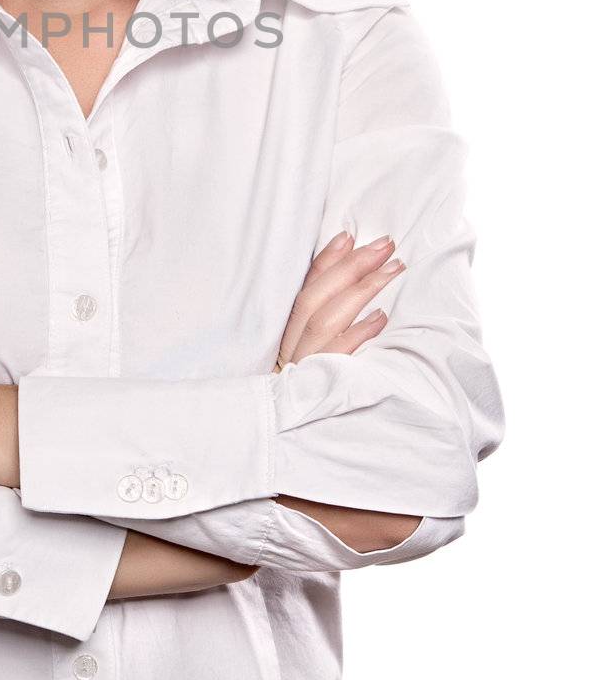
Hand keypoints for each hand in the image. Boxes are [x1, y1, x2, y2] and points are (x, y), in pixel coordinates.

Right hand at [273, 232, 404, 371]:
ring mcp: (302, 364)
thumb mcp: (312, 347)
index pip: (306, 286)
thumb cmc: (313, 379)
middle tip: (385, 245)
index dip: (327, 260)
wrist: (287, 443)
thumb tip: (352, 270)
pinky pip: (336, 355)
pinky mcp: (316, 385)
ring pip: (325, 320)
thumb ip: (325, 314)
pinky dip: (358, 333)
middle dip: (351, 267)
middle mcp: (290, 343)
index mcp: (288, 330)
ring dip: (361, 291)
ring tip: (393, 269)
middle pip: (315, 298)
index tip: (349, 236)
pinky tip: (381, 317)